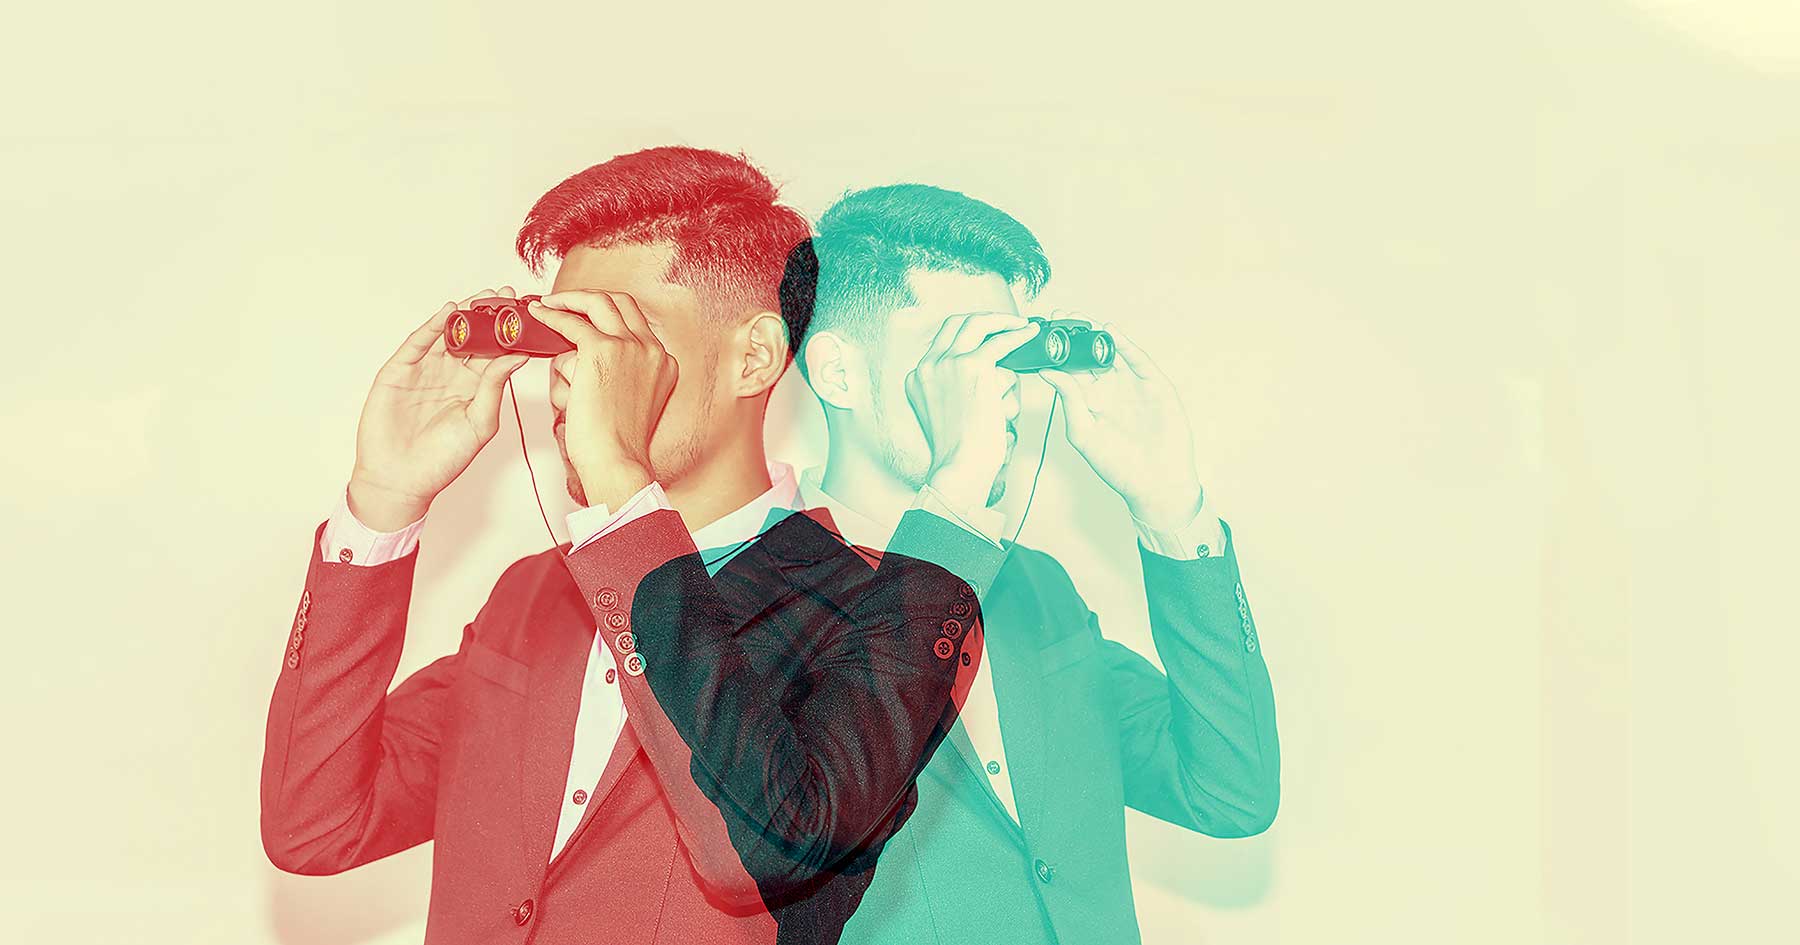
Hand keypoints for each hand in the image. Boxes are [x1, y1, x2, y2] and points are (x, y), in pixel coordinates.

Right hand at [347, 287, 531, 530]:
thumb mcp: (479, 422)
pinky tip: (449, 311)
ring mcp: (424, 370)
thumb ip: (495, 387)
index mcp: (474, 388)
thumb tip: (520, 356)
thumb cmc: (443, 460)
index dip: (510, 334)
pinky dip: (432, 326)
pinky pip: (418, 343)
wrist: (401, 480)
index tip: (529, 315)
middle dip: (490, 316)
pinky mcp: (399, 371)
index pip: (495, 353)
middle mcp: (451, 375)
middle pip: (472, 337)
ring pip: (447, 334)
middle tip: (510, 295)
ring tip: (485, 297)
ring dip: (464, 314)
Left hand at [527, 289, 674, 509]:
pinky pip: (571, 323)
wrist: (617, 462)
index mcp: (664, 362)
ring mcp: (629, 347)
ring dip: (569, 301)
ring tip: (547, 305)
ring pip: (597, 304)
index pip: (636, 322)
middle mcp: (652, 349)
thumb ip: (620, 376)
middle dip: (589, 297)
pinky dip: (552, 316)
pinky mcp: (602, 350)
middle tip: (565, 302)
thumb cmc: (617, 444)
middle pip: (621, 302)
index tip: (586, 314)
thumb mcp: (631, 403)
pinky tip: (538, 315)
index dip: (608, 313)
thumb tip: (579, 359)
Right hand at [905, 313, 1040, 508]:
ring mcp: (949, 364)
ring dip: (1003, 323)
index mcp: (917, 378)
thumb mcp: (945, 415)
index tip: (986, 333)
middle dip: (984, 319)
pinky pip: (1000, 342)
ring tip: (1022, 327)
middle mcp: (928, 366)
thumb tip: (991, 374)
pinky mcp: (972, 367)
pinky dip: (1018, 336)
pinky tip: (1030, 334)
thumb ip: (955, 391)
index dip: (967, 332)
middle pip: (956, 324)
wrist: (960, 466)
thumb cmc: (961, 451)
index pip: (941, 341)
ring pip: (978, 326)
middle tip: (1005, 323)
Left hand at [1039, 323, 1204, 528]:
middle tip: (1057, 318)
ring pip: (1111, 351)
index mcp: (1087, 402)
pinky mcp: (1152, 383)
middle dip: (1073, 335)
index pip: (1068, 370)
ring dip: (1095, 333)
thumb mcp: (1083, 432)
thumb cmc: (1118, 466)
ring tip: (1078, 318)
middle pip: (1088, 354)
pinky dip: (1123, 344)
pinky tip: (1108, 331)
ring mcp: (1131, 384)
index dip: (1056, 352)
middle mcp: (1108, 389)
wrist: (1156, 481)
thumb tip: (1047, 372)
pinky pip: (1136, 359)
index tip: (1040, 335)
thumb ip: (1068, 399)